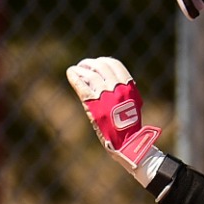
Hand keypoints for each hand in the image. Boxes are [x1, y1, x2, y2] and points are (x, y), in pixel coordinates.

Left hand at [66, 57, 163, 184]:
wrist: (126, 142)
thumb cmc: (130, 125)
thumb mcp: (133, 102)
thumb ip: (124, 89)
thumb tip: (111, 79)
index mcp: (129, 87)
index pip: (115, 65)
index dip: (104, 61)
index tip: (98, 63)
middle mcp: (117, 88)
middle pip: (101, 66)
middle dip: (91, 64)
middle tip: (85, 65)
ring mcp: (105, 96)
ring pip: (90, 74)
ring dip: (82, 69)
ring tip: (77, 69)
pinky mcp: (93, 105)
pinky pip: (82, 85)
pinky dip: (74, 77)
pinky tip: (70, 73)